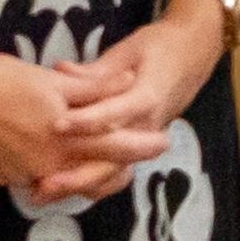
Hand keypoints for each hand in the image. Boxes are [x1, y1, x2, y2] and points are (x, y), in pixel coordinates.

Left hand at [61, 0, 233, 178]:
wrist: (194, 54)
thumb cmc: (159, 47)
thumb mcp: (129, 50)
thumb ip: (96, 71)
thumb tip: (61, 71)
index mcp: (147, 96)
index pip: (115, 113)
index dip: (86, 121)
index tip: (56, 125)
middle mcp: (147, 125)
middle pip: (114, 158)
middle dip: (79, 174)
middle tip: (45, 182)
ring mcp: (144, 139)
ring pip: (114, 171)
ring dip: (80, 184)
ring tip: (45, 192)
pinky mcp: (140, 145)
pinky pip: (115, 169)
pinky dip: (89, 182)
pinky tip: (60, 188)